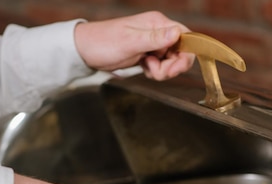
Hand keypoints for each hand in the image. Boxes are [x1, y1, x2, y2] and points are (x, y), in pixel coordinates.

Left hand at [74, 11, 194, 79]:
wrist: (85, 50)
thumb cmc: (104, 42)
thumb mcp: (130, 42)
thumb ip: (155, 39)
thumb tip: (178, 33)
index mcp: (157, 23)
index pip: (186, 36)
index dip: (185, 54)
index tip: (174, 68)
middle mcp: (158, 31)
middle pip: (181, 51)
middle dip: (172, 66)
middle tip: (158, 72)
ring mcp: (152, 43)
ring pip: (171, 60)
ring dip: (163, 70)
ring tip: (147, 68)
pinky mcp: (146, 54)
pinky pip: (160, 64)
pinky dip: (156, 71)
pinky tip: (144, 69)